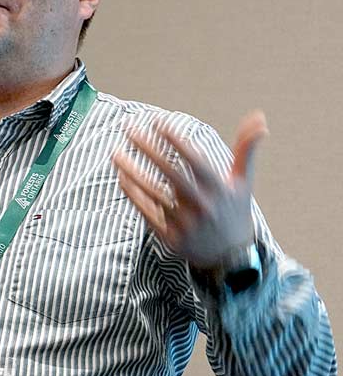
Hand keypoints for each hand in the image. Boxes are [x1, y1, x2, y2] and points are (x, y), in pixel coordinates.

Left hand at [113, 111, 268, 267]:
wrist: (230, 259)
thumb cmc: (233, 210)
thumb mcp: (243, 182)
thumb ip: (247, 149)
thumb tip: (259, 116)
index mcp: (219, 189)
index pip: (195, 159)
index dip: (176, 139)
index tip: (158, 120)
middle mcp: (203, 206)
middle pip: (171, 173)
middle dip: (149, 149)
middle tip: (130, 128)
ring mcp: (185, 223)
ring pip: (153, 193)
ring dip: (132, 171)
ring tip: (115, 152)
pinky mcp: (170, 238)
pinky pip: (147, 212)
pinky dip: (133, 195)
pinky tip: (121, 177)